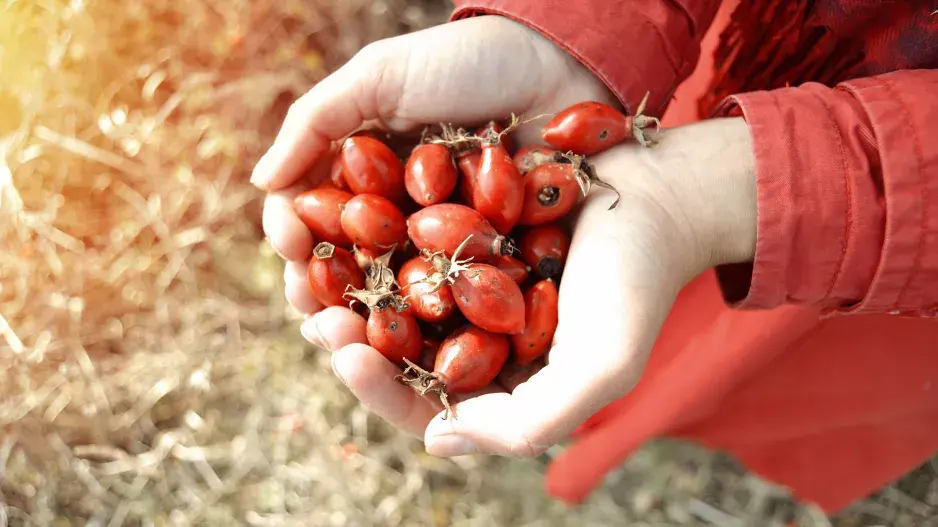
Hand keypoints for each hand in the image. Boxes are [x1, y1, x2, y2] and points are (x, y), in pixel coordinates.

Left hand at [254, 14, 757, 456]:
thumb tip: (437, 440)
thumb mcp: (600, 368)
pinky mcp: (461, 238)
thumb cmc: (637, 285)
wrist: (661, 199)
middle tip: (315, 316)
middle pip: (396, 356)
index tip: (349, 355)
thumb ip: (529, 422)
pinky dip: (370, 242)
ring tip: (312, 274)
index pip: (425, 405)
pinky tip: (342, 223)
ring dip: (348, 294)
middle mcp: (476, 342)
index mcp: (502, 385)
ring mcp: (465, 289)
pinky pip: (403, 246)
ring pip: (390, 303)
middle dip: (350, 342)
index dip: (380, 390)